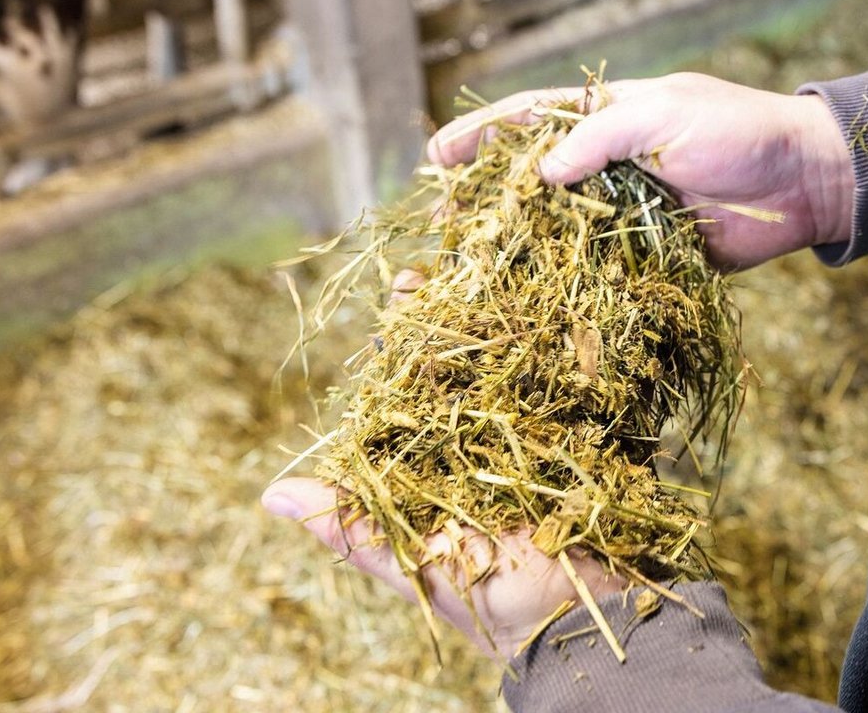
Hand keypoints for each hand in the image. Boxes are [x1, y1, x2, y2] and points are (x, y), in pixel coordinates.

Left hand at [264, 270, 625, 660]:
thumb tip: (268, 494)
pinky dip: (583, 334)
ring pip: (530, 354)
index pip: (418, 381)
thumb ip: (354, 527)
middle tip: (470, 239)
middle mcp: (493, 436)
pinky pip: (587, 377)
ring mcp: (549, 430)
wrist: (598, 628)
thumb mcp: (418, 562)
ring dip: (522, 300)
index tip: (406, 284)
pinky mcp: (599, 432)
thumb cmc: (503, 606)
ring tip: (518, 247)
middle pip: (474, 354)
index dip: (409, 332)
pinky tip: (579, 287)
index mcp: (443, 458)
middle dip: (466, 299)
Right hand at [427, 72, 855, 269]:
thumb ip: (600, 137)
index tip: (436, 157)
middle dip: (485, 201)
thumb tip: (540, 173)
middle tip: (440, 226)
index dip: (481, 136)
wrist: (806, 182)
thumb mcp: (665, 114)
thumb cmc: (739, 131)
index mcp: (607, 118)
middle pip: (531, 182)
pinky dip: (566, 284)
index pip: (530, 121)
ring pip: (557, 231)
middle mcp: (607, 165)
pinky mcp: (648, 255)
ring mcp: (625, 213)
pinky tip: (531, 301)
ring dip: (515, 249)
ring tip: (470, 269)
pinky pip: (598, 269)